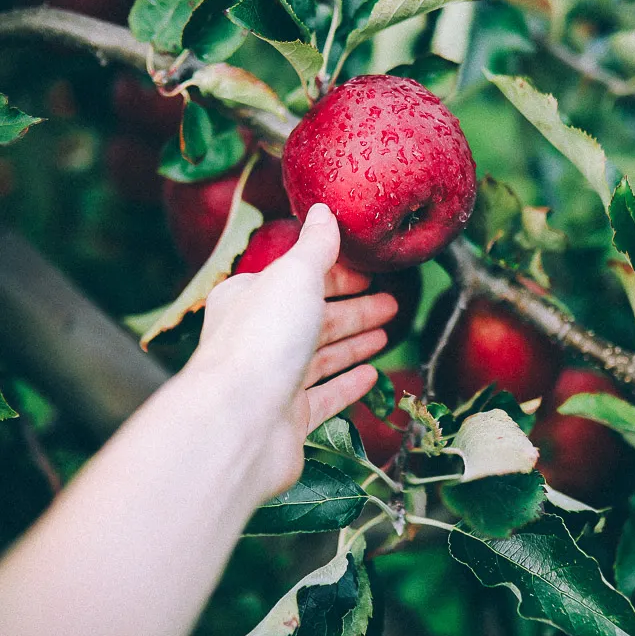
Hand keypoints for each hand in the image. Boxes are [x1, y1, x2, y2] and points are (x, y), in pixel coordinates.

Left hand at [188, 203, 397, 499]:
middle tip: (393, 303)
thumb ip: (315, 246)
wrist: (240, 425)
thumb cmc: (264, 341)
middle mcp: (258, 338)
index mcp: (250, 298)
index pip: (299, 279)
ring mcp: (273, 382)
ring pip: (320, 357)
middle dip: (353, 309)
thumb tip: (323, 210)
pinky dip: (347, 383)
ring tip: (386, 334)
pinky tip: (371, 375)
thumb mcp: (294, 277)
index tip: (371, 272)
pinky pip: (323, 397)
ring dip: (353, 343)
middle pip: (313, 318)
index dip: (337, 274)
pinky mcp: (288, 420)